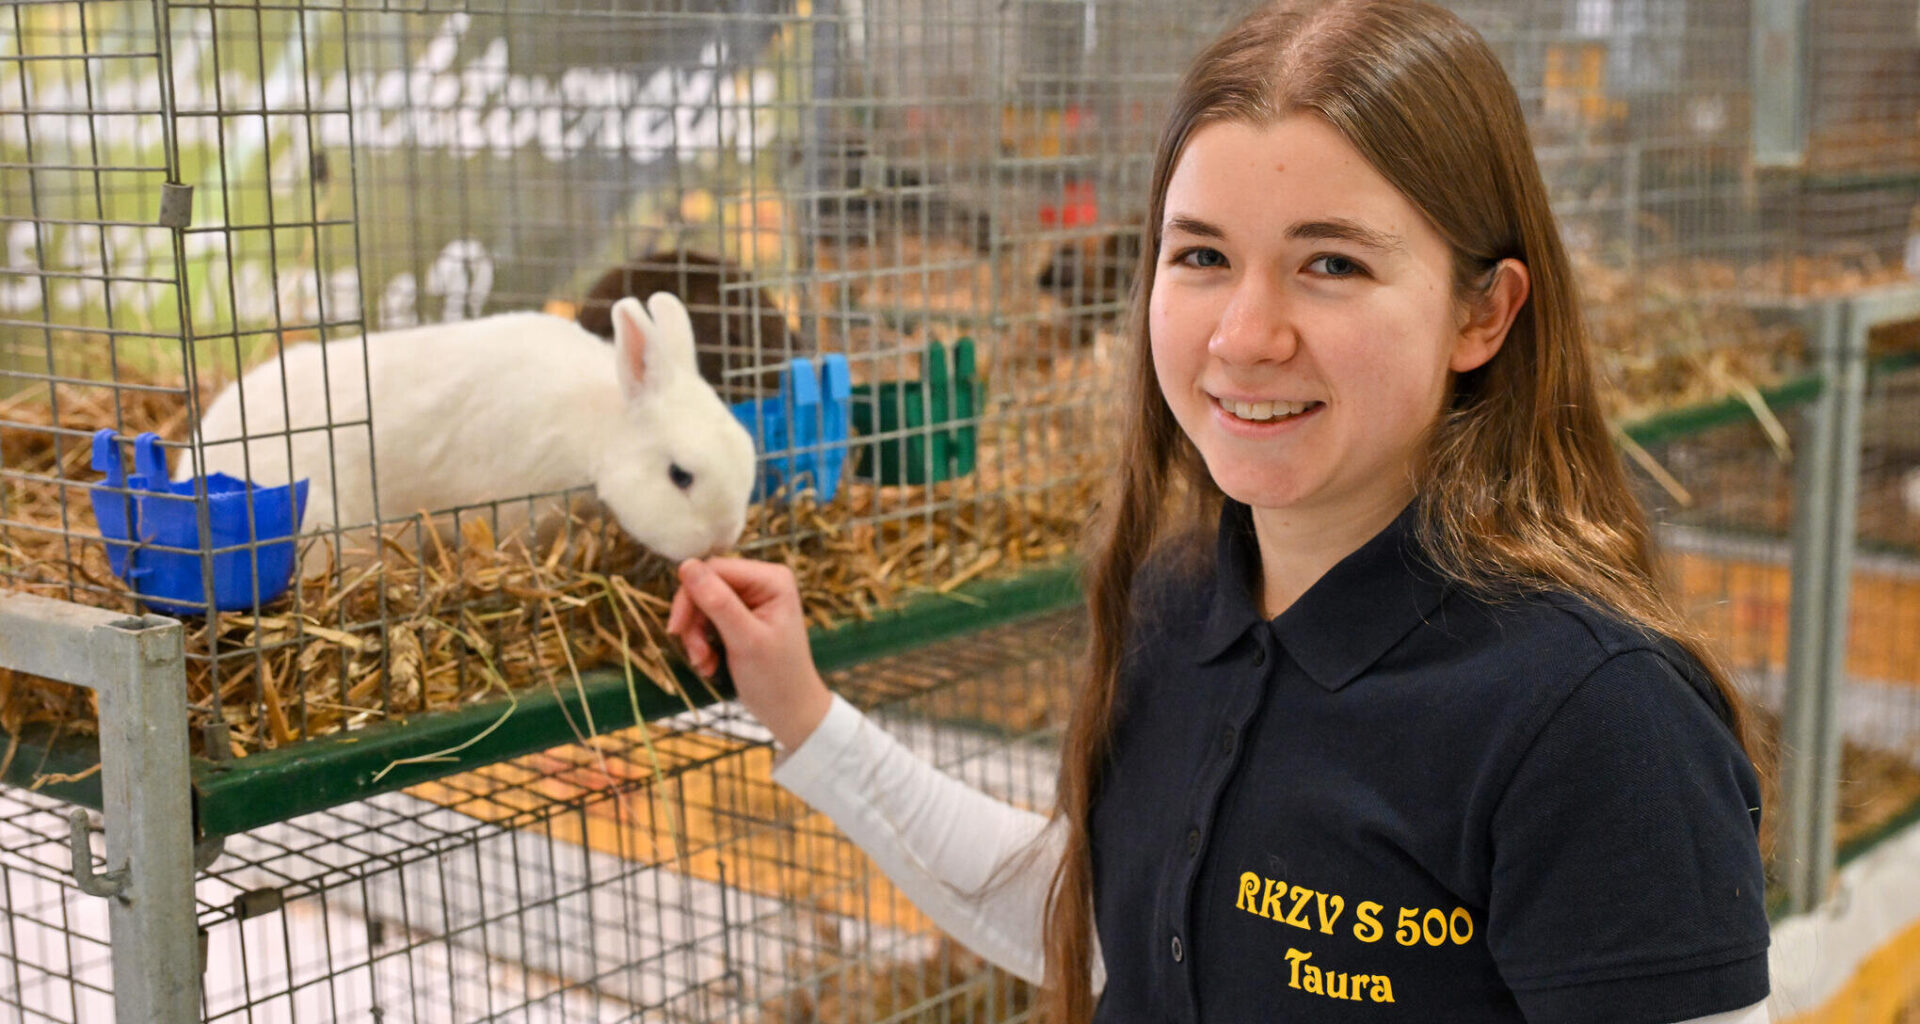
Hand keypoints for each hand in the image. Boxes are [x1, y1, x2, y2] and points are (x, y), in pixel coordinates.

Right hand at [667, 557, 832, 750]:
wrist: (789, 711)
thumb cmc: (776, 678)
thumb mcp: (745, 640)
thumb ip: (718, 602)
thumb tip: (686, 565)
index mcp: (771, 579)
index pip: (714, 569)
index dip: (690, 595)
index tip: (676, 629)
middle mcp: (762, 581)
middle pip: (705, 585)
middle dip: (694, 622)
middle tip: (695, 655)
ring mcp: (751, 598)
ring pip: (702, 604)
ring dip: (696, 636)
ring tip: (704, 663)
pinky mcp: (741, 615)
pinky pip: (707, 618)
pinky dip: (702, 642)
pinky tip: (710, 663)